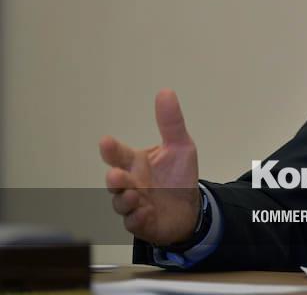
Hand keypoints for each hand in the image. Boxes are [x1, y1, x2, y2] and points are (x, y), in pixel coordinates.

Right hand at [99, 89, 200, 245]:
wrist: (191, 208)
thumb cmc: (178, 176)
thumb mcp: (180, 146)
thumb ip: (171, 122)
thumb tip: (165, 92)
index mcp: (136, 163)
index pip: (118, 154)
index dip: (111, 149)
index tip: (106, 141)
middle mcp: (130, 183)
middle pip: (115, 181)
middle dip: (114, 179)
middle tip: (116, 174)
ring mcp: (134, 204)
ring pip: (121, 203)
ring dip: (125, 200)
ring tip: (135, 195)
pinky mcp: (142, 223)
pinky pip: (134, 223)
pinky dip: (138, 219)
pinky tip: (146, 213)